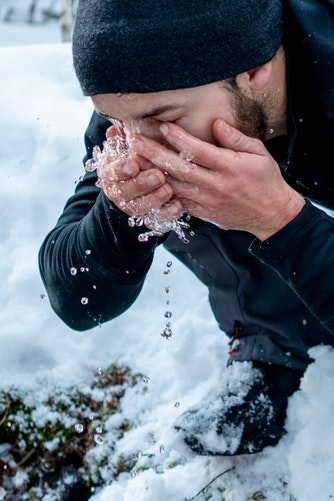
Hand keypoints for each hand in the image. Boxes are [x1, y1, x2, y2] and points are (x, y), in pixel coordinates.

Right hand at [96, 125, 182, 220]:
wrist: (139, 180)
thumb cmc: (136, 153)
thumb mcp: (127, 142)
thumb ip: (124, 135)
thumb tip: (118, 127)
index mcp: (110, 171)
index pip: (111, 172)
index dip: (121, 170)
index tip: (132, 165)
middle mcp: (118, 190)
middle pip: (125, 192)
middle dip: (141, 184)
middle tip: (157, 176)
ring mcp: (132, 205)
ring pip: (139, 207)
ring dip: (154, 199)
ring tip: (168, 189)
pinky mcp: (148, 216)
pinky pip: (156, 218)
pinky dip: (167, 213)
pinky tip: (179, 205)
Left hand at [132, 120, 304, 239]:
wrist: (271, 214)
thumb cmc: (266, 181)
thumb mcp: (259, 154)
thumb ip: (236, 139)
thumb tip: (215, 124)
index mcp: (230, 168)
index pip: (199, 151)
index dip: (179, 138)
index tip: (162, 127)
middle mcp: (215, 185)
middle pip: (179, 168)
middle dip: (155, 154)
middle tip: (136, 142)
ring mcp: (207, 201)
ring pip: (175, 186)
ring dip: (153, 172)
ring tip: (135, 159)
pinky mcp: (202, 212)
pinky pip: (179, 201)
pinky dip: (163, 191)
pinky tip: (149, 180)